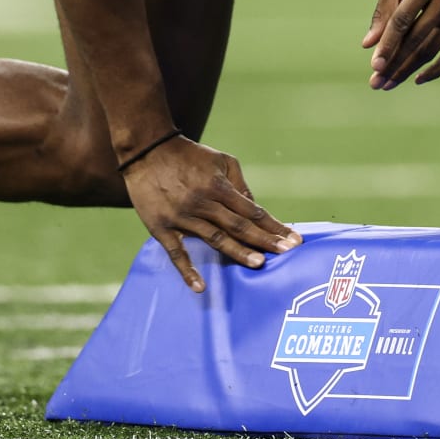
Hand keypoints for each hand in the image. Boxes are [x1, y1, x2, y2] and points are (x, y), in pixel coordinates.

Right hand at [121, 135, 299, 291]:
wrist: (146, 151)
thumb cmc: (189, 155)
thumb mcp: (220, 161)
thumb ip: (240, 184)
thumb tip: (255, 209)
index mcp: (218, 186)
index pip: (251, 211)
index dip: (273, 225)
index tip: (293, 239)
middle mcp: (202, 202)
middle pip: (238, 225)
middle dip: (264, 240)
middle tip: (286, 253)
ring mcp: (181, 217)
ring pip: (214, 238)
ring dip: (237, 252)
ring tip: (258, 264)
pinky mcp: (161, 227)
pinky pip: (176, 253)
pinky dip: (187, 271)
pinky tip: (200, 287)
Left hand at [362, 0, 439, 88]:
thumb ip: (384, 9)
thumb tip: (368, 45)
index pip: (403, 20)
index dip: (388, 45)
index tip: (373, 66)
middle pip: (418, 40)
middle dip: (395, 64)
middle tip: (376, 83)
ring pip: (434, 50)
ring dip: (409, 70)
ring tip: (389, 83)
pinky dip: (437, 69)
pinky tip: (417, 78)